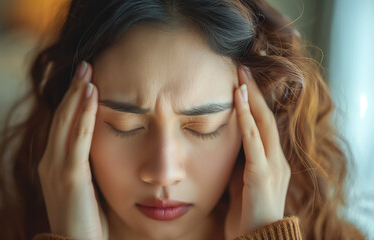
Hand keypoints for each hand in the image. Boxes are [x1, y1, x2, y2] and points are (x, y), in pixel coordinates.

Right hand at [37, 61, 107, 239]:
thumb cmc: (86, 220)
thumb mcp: (86, 186)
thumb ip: (89, 165)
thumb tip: (105, 146)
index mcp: (53, 164)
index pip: (62, 126)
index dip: (72, 101)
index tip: (85, 81)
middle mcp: (49, 162)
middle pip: (61, 118)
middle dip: (73, 90)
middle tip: (85, 65)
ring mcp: (56, 169)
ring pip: (67, 123)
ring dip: (78, 95)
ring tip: (87, 72)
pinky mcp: (70, 177)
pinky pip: (78, 139)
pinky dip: (84, 115)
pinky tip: (93, 96)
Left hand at [225, 67, 290, 238]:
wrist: (257, 239)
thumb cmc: (247, 212)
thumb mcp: (240, 180)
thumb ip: (238, 161)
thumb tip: (226, 143)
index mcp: (272, 161)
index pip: (264, 125)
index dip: (254, 102)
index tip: (242, 83)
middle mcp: (277, 159)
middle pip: (266, 117)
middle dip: (254, 92)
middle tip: (242, 68)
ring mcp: (273, 165)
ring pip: (262, 124)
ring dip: (251, 98)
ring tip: (241, 76)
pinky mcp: (262, 173)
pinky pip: (253, 140)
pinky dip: (246, 118)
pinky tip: (238, 101)